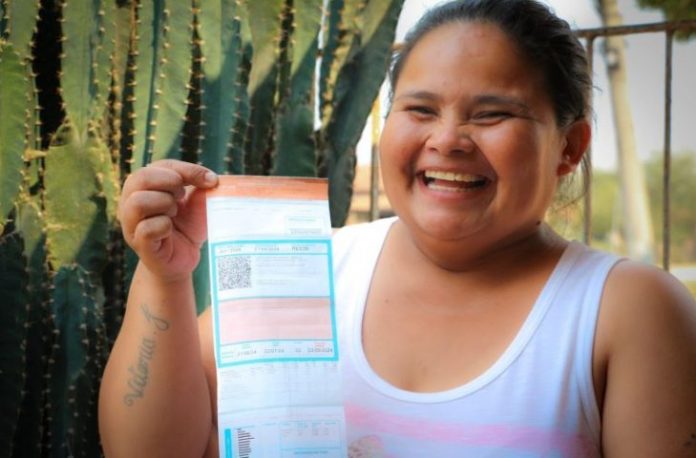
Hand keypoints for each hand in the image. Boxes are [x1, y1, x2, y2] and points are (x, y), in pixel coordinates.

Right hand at [119, 159, 218, 282]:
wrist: (183, 260)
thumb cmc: (187, 227)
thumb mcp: (197, 204)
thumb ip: (201, 189)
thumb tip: (212, 179)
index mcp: (145, 186)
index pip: (161, 165)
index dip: (187, 170)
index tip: (211, 180)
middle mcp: (131, 201)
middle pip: (140, 178)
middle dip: (170, 183)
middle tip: (183, 196)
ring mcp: (131, 223)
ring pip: (139, 202)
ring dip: (164, 204)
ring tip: (174, 213)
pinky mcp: (139, 243)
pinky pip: (146, 228)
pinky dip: (163, 226)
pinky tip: (170, 231)